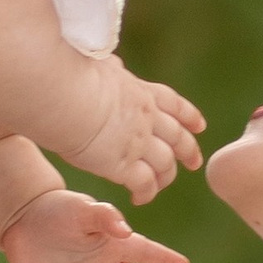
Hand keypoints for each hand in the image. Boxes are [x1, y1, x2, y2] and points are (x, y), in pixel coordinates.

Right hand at [63, 61, 206, 205]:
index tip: (200, 126)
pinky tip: (139, 199)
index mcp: (140, 92)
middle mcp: (146, 118)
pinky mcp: (123, 164)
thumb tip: (114, 64)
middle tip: (194, 163)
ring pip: (165, 164)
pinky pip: (145, 184)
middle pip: (177, 137)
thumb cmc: (69, 74)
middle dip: (189, 151)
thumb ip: (110, 70)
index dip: (188, 116)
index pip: (173, 105)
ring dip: (166, 177)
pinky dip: (146, 193)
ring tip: (159, 186)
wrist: (62, 92)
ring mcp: (138, 142)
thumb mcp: (99, 66)